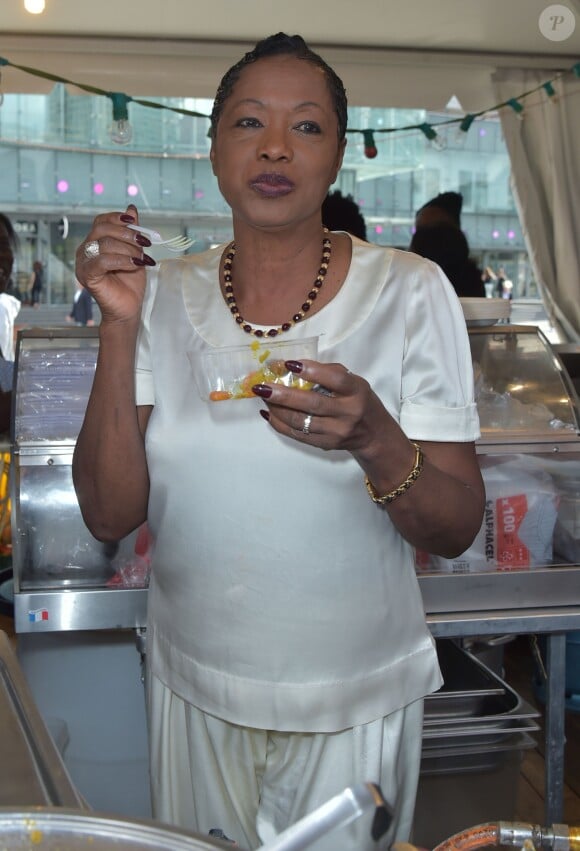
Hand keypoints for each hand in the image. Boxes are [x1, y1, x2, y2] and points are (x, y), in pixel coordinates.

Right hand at [75, 204, 155, 324]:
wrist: (128, 307)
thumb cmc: (130, 282)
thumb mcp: (134, 251)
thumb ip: (131, 231)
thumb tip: (131, 208)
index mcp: (94, 242)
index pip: (101, 221)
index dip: (117, 218)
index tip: (136, 224)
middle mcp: (85, 250)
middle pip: (102, 229)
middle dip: (127, 234)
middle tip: (145, 244)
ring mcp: (83, 263)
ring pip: (105, 244)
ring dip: (129, 249)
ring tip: (142, 259)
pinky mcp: (87, 276)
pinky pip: (102, 261)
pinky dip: (122, 261)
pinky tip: (134, 265)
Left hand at [251, 359, 394, 460]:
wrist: (373, 434)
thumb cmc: (358, 400)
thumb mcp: (353, 382)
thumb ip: (328, 373)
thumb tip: (291, 366)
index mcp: (357, 391)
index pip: (335, 379)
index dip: (312, 371)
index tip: (289, 364)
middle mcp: (348, 412)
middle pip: (312, 403)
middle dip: (284, 395)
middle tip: (262, 386)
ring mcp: (336, 432)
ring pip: (300, 421)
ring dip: (277, 408)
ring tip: (263, 396)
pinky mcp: (326, 444)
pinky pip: (297, 434)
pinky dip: (279, 423)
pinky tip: (268, 412)